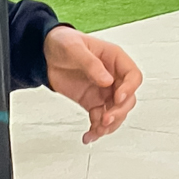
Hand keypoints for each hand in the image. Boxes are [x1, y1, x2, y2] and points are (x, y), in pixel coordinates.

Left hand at [43, 25, 141, 143]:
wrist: (45, 54)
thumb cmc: (63, 42)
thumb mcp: (74, 48)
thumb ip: (91, 63)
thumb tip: (107, 80)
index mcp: (114, 59)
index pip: (133, 76)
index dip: (129, 88)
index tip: (118, 98)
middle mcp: (112, 77)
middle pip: (127, 99)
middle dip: (119, 112)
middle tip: (105, 119)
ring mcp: (103, 91)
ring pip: (116, 113)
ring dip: (109, 125)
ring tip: (97, 130)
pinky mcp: (92, 102)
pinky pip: (100, 119)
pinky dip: (96, 130)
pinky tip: (88, 136)